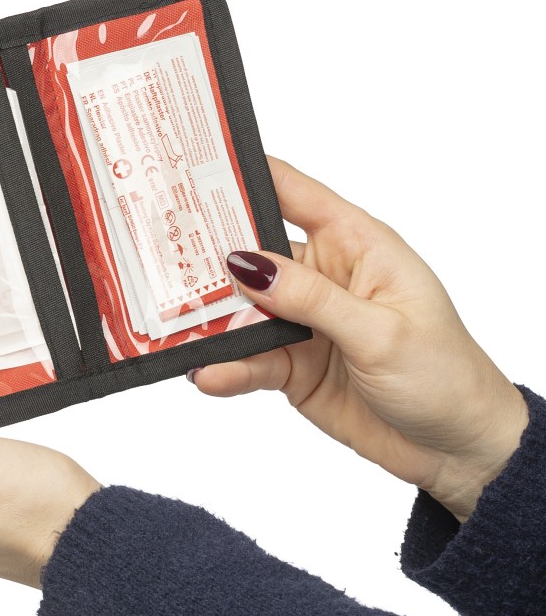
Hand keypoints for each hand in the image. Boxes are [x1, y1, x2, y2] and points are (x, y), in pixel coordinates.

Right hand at [191, 158, 527, 521]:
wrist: (454, 448)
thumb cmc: (444, 375)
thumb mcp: (380, 331)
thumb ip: (311, 298)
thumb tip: (248, 265)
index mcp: (357, 246)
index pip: (295, 194)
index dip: (248, 176)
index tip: (195, 167)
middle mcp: (324, 277)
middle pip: (254, 252)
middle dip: (209, 254)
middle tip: (161, 255)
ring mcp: (304, 323)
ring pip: (243, 311)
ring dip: (212, 321)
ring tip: (179, 329)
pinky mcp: (292, 366)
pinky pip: (249, 360)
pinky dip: (227, 366)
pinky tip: (209, 372)